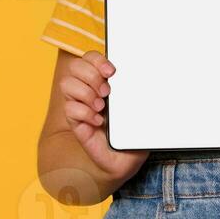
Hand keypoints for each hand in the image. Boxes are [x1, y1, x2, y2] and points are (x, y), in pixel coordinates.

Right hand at [60, 51, 149, 183]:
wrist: (126, 160)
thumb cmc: (133, 132)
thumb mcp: (142, 109)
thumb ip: (143, 93)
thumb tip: (153, 78)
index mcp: (103, 81)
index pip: (90, 58)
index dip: (97, 60)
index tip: (112, 72)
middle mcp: (88, 90)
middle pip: (75, 66)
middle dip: (91, 75)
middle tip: (107, 91)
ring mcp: (80, 106)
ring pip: (67, 84)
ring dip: (86, 93)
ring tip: (102, 106)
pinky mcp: (76, 123)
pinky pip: (69, 109)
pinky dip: (85, 113)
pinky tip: (99, 122)